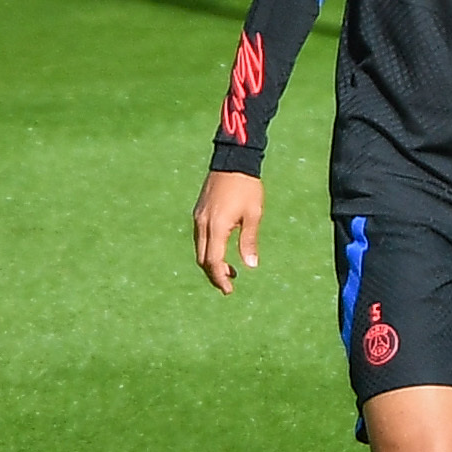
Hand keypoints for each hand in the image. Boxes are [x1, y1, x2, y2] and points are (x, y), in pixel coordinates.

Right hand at [193, 170, 264, 295]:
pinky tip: (222, 251)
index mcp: (216, 227)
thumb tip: (250, 265)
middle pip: (202, 259)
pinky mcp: (199, 212)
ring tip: (229, 270)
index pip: (213, 262)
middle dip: (214, 274)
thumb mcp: (254, 215)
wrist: (232, 162)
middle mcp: (202, 224)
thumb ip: (249, 241)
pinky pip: (200, 238)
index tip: (229, 290)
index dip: (220, 278)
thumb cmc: (247, 188)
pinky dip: (209, 250)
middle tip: (229, 285)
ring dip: (211, 263)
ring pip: (200, 249)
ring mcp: (198, 218)